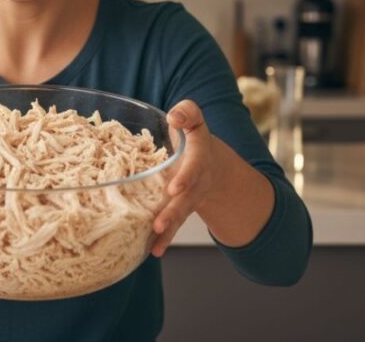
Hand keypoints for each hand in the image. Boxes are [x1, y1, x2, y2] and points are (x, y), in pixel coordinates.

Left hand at [150, 99, 224, 257]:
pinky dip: (164, 239)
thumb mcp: (194, 120)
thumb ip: (187, 113)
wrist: (212, 164)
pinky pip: (173, 226)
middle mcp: (196, 180)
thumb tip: (174, 117)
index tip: (175, 187)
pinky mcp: (180, 209)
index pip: (195, 165)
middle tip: (159, 221)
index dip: (186, 176)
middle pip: (186, 198)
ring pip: (179, 215)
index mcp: (199, 155)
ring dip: (168, 228)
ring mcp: (189, 198)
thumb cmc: (194, 137)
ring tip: (154, 241)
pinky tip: (152, 251)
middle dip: (174, 211)